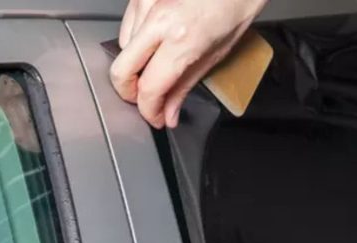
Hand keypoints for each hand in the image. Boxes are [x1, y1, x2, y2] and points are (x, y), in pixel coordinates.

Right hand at [111, 0, 268, 128]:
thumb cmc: (236, 6)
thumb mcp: (216, 54)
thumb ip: (185, 85)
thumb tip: (168, 112)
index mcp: (182, 40)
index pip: (149, 87)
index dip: (148, 110)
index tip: (155, 118)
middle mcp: (159, 20)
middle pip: (121, 70)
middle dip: (129, 92)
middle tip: (146, 100)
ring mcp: (146, 3)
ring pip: (123, 49)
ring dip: (135, 65)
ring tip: (157, 67)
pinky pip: (128, 26)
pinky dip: (136, 41)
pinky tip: (154, 44)